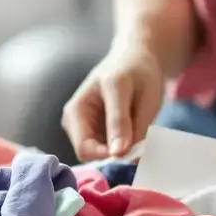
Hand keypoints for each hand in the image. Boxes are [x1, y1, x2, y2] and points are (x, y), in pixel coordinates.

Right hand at [61, 41, 165, 160]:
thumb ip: (123, 123)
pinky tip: (133, 128)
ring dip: (121, 149)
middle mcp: (73, 121)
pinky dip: (123, 146)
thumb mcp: (133, 92)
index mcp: (77, 110)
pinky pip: (107, 151)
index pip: (86, 149)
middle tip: (141, 138)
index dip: (112, 155)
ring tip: (137, 126)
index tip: (138, 148)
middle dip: (116, 152)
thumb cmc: (137, 72)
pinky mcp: (92, 133)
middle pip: (92, 155)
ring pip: (102, 155)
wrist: (137, 61)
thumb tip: (117, 154)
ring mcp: (81, 128)